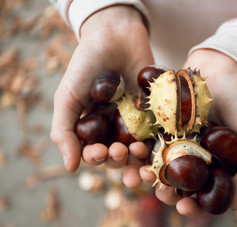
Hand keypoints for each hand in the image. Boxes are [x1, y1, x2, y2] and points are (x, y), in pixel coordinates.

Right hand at [50, 5, 152, 186]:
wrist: (114, 37)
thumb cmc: (86, 66)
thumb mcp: (67, 97)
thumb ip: (63, 130)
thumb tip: (69, 167)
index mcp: (93, 129)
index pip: (95, 154)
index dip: (96, 158)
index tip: (99, 152)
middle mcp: (115, 129)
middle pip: (119, 156)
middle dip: (119, 160)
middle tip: (120, 151)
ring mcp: (137, 122)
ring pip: (140, 149)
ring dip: (138, 157)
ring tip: (137, 150)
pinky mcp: (156, 113)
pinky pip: (159, 132)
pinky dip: (158, 142)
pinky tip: (157, 144)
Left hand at [140, 49, 236, 215]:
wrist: (223, 68)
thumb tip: (233, 206)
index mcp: (211, 165)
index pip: (200, 193)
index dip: (193, 204)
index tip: (184, 207)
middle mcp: (191, 156)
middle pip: (176, 182)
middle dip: (166, 192)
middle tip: (162, 195)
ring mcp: (173, 141)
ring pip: (157, 164)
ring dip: (148, 174)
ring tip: (143, 176)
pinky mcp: (159, 125)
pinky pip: (145, 140)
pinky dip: (139, 149)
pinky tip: (134, 152)